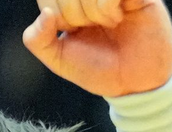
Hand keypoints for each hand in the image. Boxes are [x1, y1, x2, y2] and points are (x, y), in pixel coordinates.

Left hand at [23, 0, 171, 97]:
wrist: (134, 83)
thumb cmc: (98, 69)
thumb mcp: (59, 60)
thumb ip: (38, 40)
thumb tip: (45, 14)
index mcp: (67, 5)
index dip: (57, 14)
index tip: (71, 30)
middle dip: (74, 13)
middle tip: (91, 27)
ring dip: (93, 10)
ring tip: (107, 24)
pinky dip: (108, 5)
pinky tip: (118, 17)